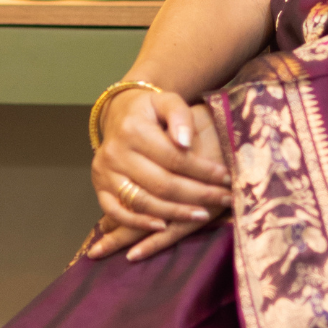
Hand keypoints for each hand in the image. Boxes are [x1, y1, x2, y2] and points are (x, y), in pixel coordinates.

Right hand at [88, 91, 230, 263]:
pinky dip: (139, 223)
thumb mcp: (167, 101)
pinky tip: (163, 227)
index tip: (227, 178)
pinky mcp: (100, 188)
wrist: (118, 115)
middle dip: (197, 194)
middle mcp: (115, 153)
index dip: (203, 171)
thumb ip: (180, 116)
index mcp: (133, 130)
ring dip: (175, 213)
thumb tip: (185, 143)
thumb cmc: (150, 111)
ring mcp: (105, 173)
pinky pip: (117, 212)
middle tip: (224, 199)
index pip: (174, 158)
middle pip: (162, 183)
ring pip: (143, 201)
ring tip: (202, 214)